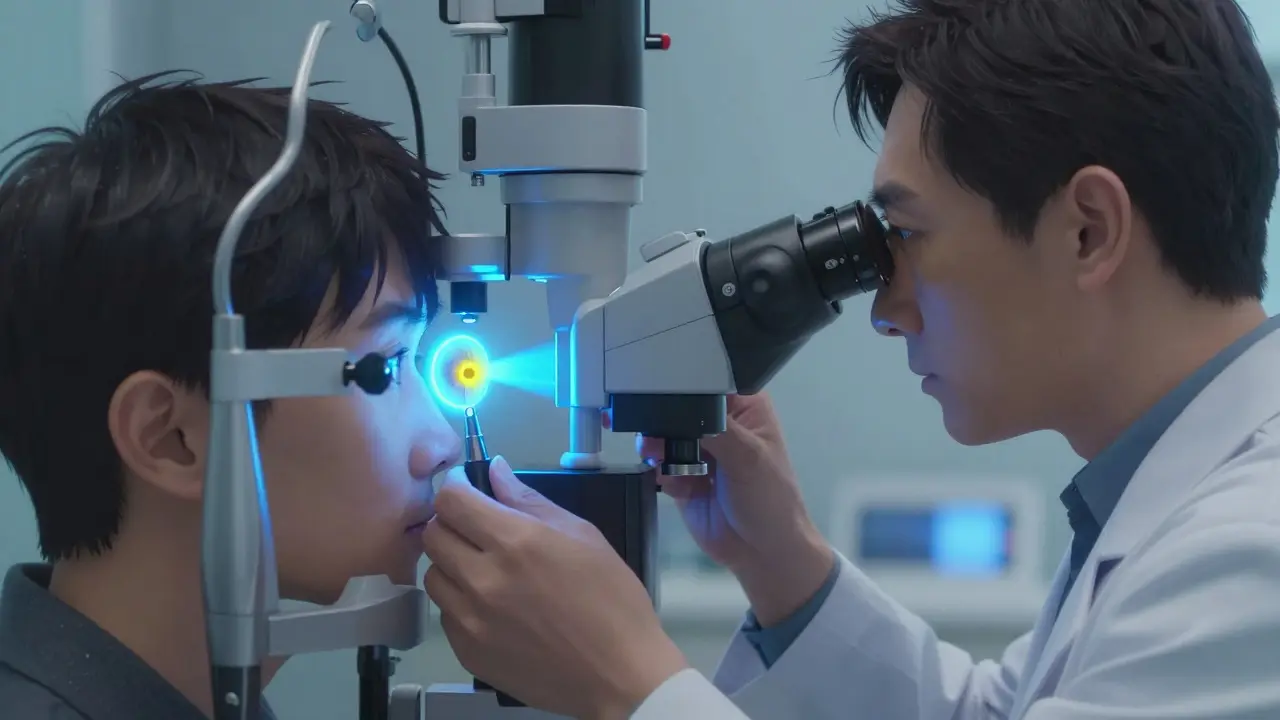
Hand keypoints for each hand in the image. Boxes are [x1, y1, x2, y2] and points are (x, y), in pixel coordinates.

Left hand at [422, 456, 689, 719]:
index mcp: (514, 542)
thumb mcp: (582, 536)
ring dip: (451, 564)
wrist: (618, 675)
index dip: (456, 487)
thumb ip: (530, 501)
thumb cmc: (611, 600)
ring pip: (433, 575)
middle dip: (451, 522)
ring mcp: (470, 620)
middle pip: (433, 534)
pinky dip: (460, 603)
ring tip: (484, 570)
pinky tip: (492, 607)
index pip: (451, 500)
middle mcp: (482, 578)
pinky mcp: (467, 652)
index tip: (468, 489)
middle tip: (478, 529)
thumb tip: (496, 471)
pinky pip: (445, 614)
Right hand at [631, 393, 833, 624]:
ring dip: (655, 445)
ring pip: (663, 434)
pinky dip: (659, 471)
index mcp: (744, 407)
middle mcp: (719, 422)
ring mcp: (699, 450)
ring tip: (654, 456)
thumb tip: (676, 406)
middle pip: (679, 406)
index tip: (656, 380)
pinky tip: (669, 482)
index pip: (709, 379)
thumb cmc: (770, 499)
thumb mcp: (748, 457)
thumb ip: (713, 428)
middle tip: (648, 426)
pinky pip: (659, 464)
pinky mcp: (681, 476)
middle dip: (661, 416)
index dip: (684, 379)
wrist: (762, 553)